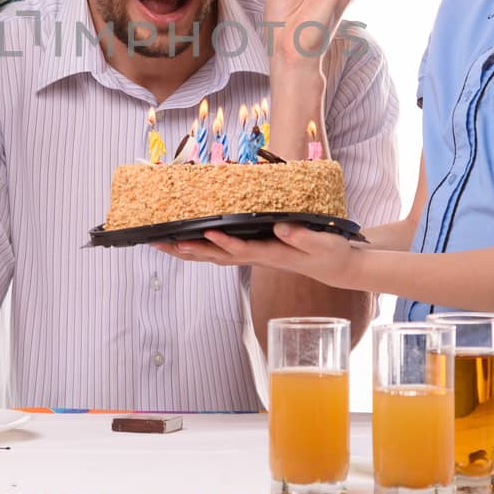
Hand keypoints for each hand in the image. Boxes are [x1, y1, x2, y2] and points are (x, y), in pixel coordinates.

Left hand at [155, 224, 359, 285]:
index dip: (224, 243)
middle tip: (160, 242)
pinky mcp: (254, 251)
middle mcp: (257, 258)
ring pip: (214, 255)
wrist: (334, 267)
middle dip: (188, 250)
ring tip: (160, 243)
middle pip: (216, 256)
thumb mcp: (322, 244)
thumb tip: (281, 227)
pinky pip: (221, 251)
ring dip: (187, 250)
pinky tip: (186, 241)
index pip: (243, 250)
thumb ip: (302, 236)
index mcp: (272, 255)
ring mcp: (254, 256)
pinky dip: (201, 246)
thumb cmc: (329, 254)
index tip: (206, 234)